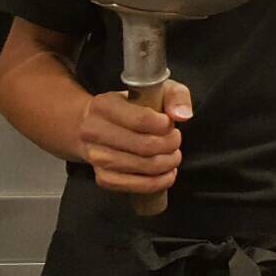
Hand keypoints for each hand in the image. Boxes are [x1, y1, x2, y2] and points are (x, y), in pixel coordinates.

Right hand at [78, 80, 192, 193]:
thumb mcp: (155, 90)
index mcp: (105, 105)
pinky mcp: (100, 175)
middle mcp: (94, 131)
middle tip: (176, 142)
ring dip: (165, 165)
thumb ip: (175, 95)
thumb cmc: (131, 106)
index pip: (142, 120)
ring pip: (140, 167)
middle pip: (144, 146)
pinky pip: (129, 185)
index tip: (171, 124)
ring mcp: (95, 156)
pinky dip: (153, 183)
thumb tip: (182, 115)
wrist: (97, 124)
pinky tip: (165, 175)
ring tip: (173, 157)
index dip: (165, 125)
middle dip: (170, 146)